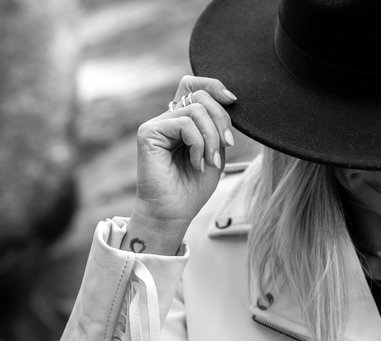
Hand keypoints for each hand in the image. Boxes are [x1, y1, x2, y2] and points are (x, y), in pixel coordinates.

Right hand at [122, 76, 236, 255]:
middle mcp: (166, 120)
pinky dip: (198, 143)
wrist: (172, 214)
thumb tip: (227, 99)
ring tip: (210, 162)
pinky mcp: (148, 133)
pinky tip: (196, 163)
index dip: (214, 85)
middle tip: (226, 146)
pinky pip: (185, 123)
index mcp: (180, 122)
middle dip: (221, 119)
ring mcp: (156, 125)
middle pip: (200, 95)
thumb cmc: (191, 189)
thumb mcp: (214, 152)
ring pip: (196, 109)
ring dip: (211, 137)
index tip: (233, 101)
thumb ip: (217, 126)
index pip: (194, 85)